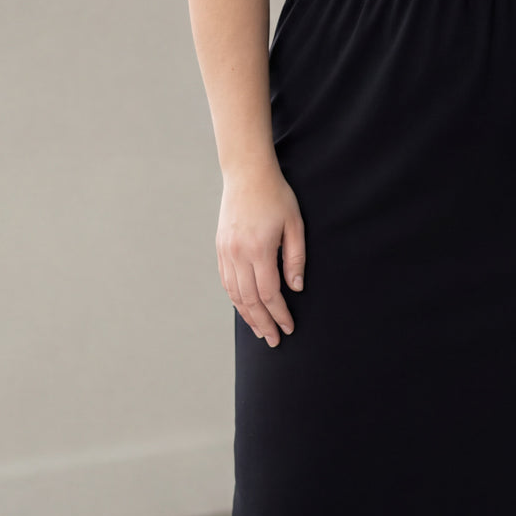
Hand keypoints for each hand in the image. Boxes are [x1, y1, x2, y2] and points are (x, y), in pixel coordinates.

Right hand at [217, 162, 305, 345]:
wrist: (246, 174)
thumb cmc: (276, 196)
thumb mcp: (295, 225)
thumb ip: (295, 259)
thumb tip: (295, 289)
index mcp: (259, 250)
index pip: (269, 293)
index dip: (280, 314)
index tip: (289, 327)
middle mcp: (238, 254)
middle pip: (250, 300)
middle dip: (263, 323)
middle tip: (274, 340)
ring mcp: (225, 252)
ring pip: (235, 294)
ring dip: (247, 315)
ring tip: (259, 331)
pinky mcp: (220, 248)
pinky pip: (226, 281)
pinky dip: (235, 299)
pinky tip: (245, 309)